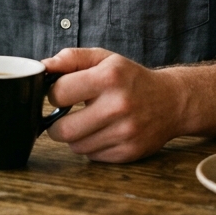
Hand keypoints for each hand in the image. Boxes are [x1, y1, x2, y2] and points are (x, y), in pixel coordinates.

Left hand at [42, 48, 183, 162]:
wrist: (172, 101)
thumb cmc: (131, 78)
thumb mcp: (104, 59)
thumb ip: (72, 58)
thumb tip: (43, 66)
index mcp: (109, 78)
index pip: (58, 93)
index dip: (54, 93)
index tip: (61, 93)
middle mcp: (118, 106)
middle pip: (63, 130)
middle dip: (56, 124)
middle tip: (64, 115)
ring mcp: (125, 132)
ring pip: (76, 146)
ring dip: (75, 136)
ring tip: (87, 122)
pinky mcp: (129, 152)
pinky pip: (93, 156)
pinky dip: (92, 147)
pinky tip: (103, 132)